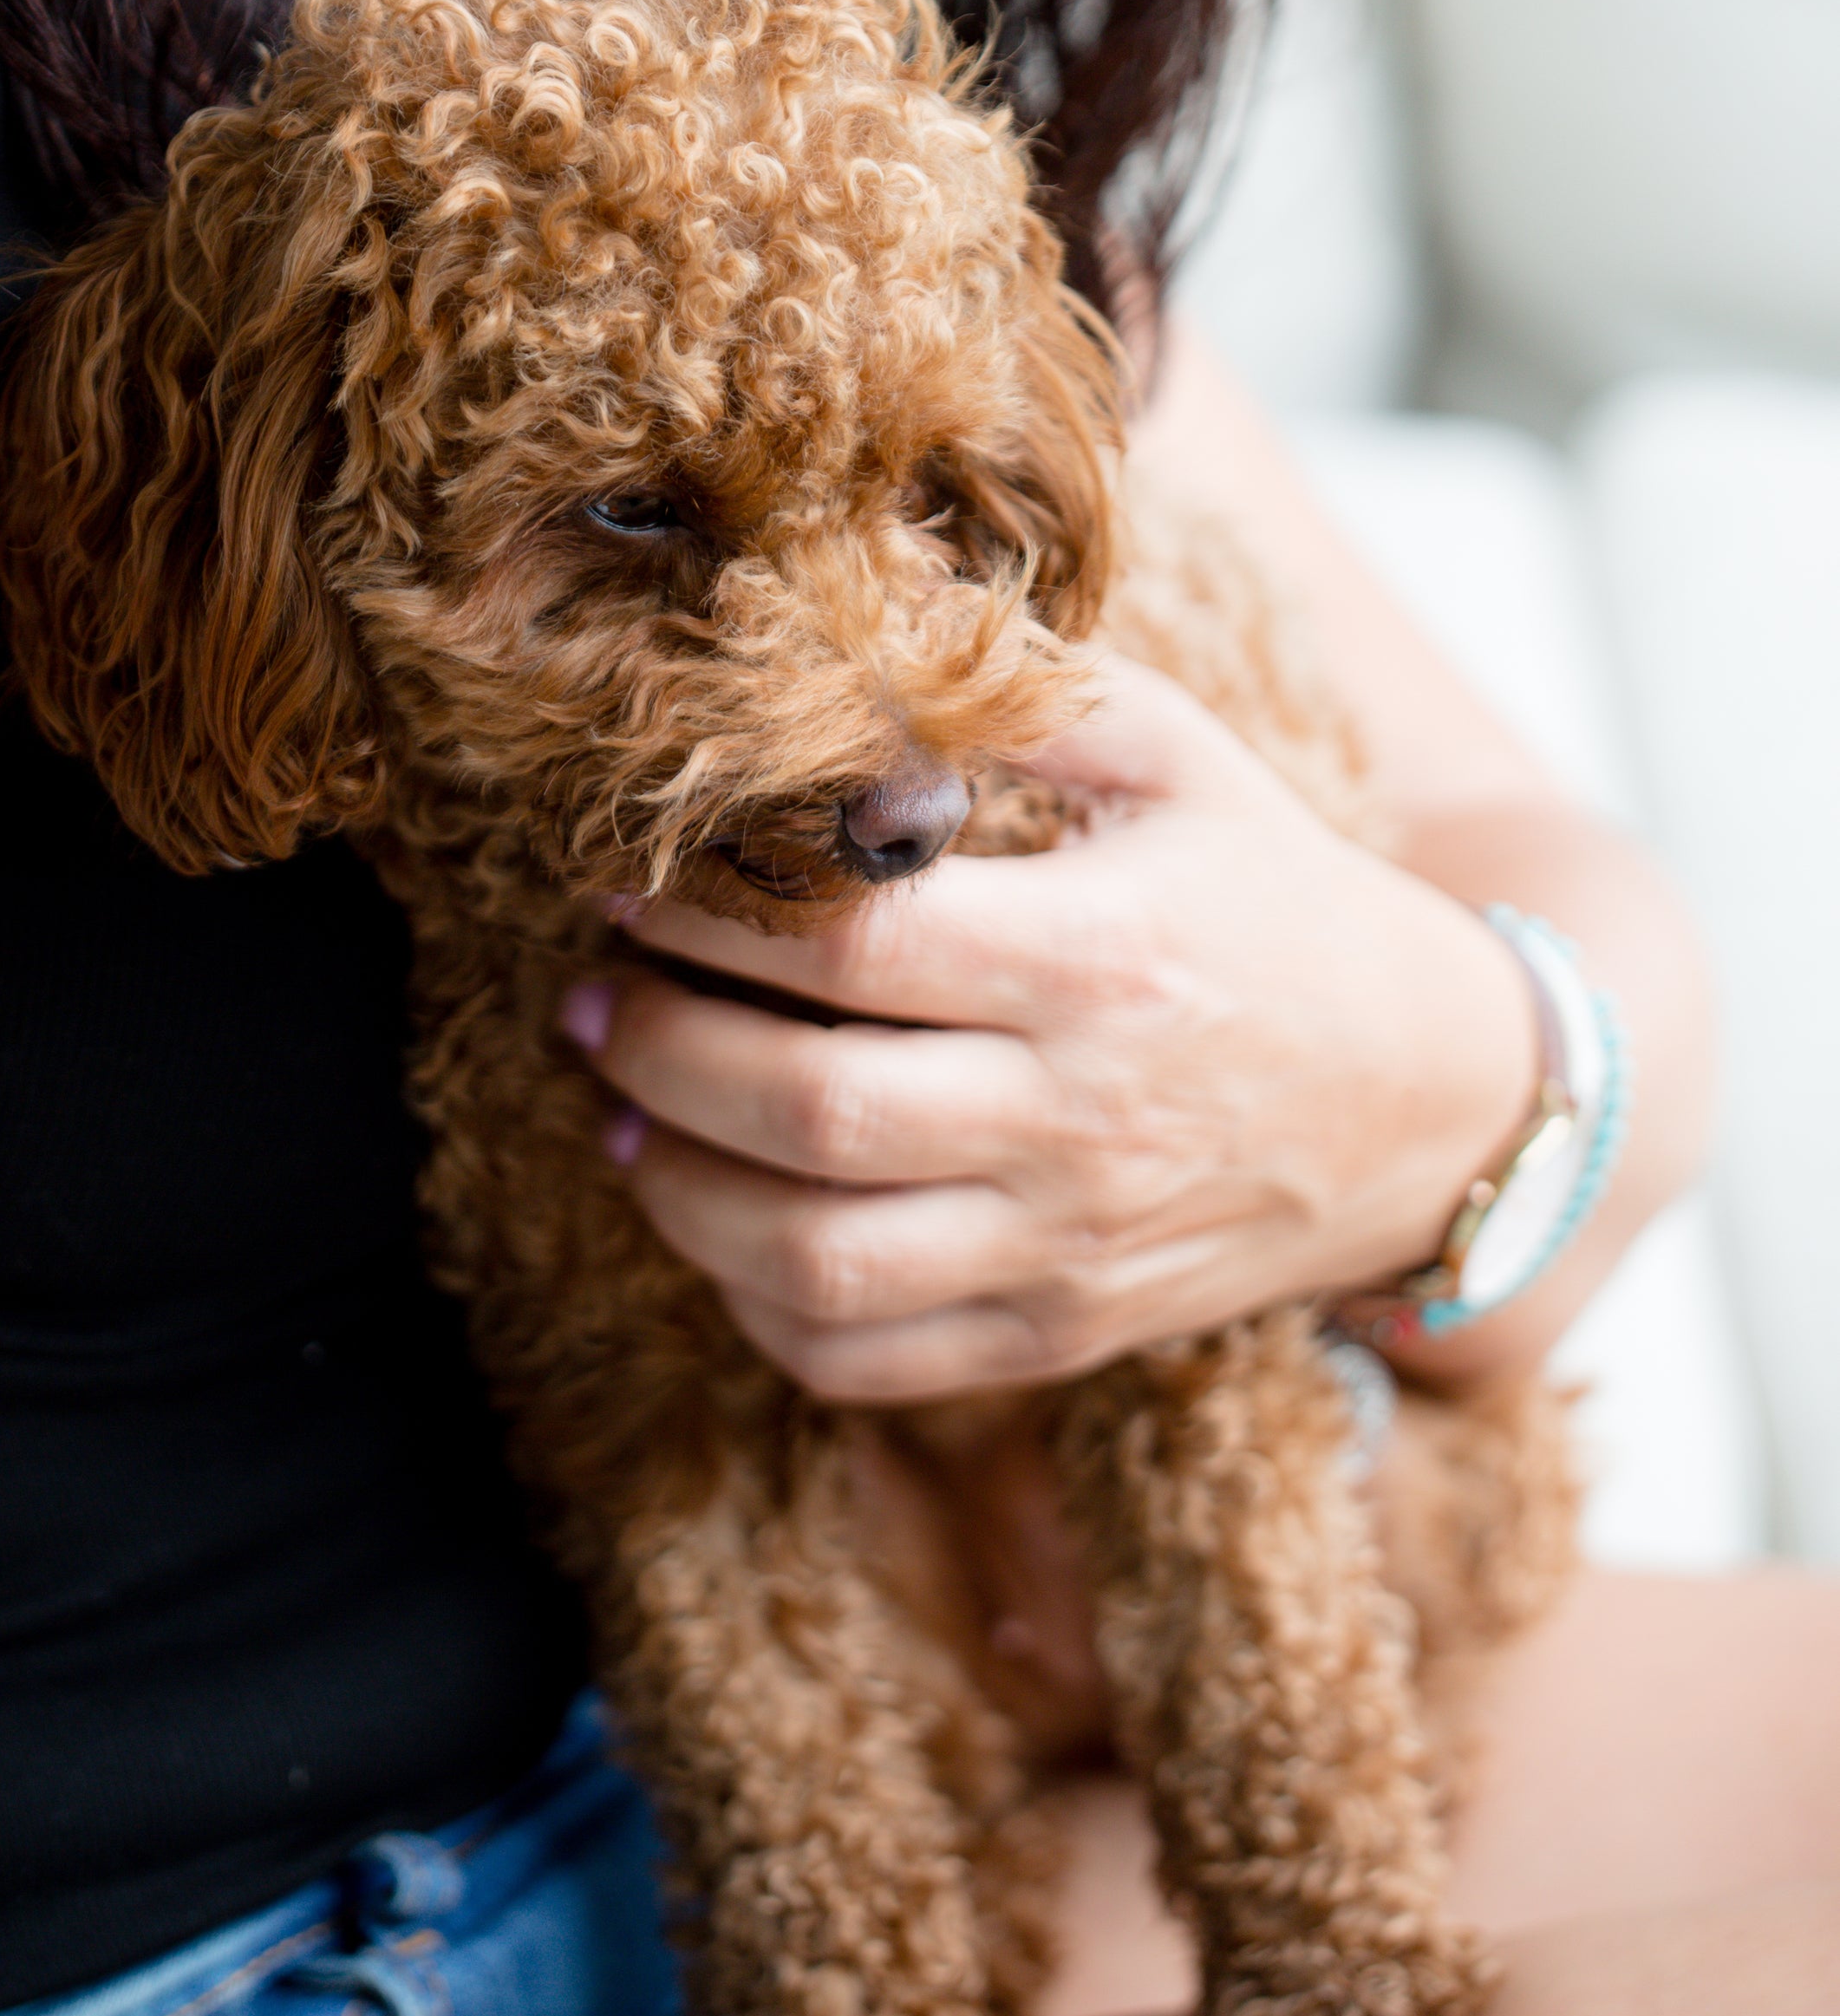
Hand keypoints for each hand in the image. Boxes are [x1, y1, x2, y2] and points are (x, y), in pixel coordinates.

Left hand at [568, 654, 1537, 1400]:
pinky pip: (865, 1359)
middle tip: (583, 995)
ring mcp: (1067, 1247)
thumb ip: (1021, 698)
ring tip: (616, 1114)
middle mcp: (1079, 1118)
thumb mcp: (1180, 757)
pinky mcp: (1058, 1335)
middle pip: (807, 1113)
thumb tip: (844, 656)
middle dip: (652, 1050)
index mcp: (1101, 957)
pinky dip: (757, 1303)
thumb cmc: (1276, 898)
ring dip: (675, 1191)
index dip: (705, 915)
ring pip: (816, 1260)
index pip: (852, 947)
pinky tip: (716, 1221)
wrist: (1432, 1102)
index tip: (624, 878)